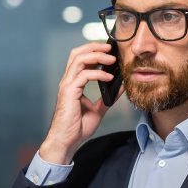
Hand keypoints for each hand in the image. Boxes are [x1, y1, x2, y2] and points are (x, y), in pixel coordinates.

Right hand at [39, 42, 121, 163]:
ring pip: (79, 59)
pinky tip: (108, 78)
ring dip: (97, 56)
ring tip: (111, 59)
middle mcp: (68, 81)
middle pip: (77, 53)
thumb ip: (108, 98)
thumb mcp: (98, 110)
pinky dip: (98, 74)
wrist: (67, 141)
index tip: (109, 50)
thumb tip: (120, 87)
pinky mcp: (69, 92)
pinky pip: (84, 75)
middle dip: (94, 46)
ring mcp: (67, 85)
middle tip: (110, 47)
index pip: (80, 58)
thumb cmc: (77, 127)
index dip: (93, 50)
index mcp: (73, 83)